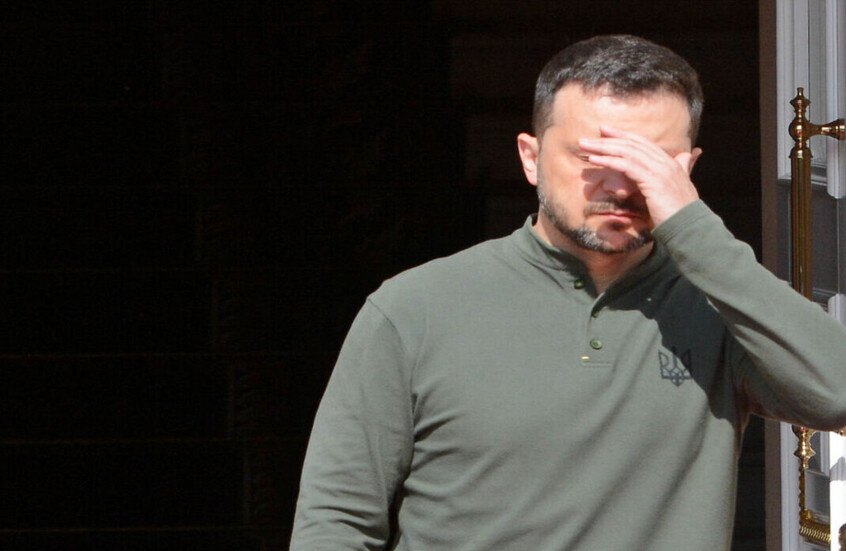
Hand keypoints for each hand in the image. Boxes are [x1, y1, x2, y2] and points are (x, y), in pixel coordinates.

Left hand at [578, 125, 701, 226]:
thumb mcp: (681, 187)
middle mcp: (667, 163)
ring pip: (627, 152)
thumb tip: (686, 155)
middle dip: (609, 138)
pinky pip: (626, 166)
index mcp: (671, 163)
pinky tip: (594, 159)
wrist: (690, 228)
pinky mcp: (653, 181)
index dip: (624, 136)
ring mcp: (661, 170)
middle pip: (633, 144)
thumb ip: (683, 169)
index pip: (644, 143)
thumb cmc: (680, 213)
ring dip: (603, 147)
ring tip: (584, 145)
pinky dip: (609, 160)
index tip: (605, 131)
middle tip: (589, 136)